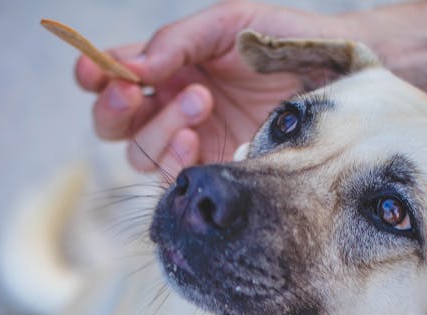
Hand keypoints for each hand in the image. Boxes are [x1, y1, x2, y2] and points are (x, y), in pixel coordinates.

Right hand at [75, 1, 358, 172]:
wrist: (333, 72)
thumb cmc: (280, 40)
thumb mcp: (227, 23)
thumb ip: (177, 41)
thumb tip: (131, 68)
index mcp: (167, 66)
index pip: (113, 76)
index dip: (94, 75)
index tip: (94, 72)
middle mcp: (171, 106)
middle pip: (115, 124)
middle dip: (115, 109)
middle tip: (134, 91)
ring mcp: (192, 141)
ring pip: (141, 153)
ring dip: (160, 128)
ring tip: (203, 100)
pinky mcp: (215, 171)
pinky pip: (175, 179)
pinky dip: (176, 161)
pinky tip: (196, 140)